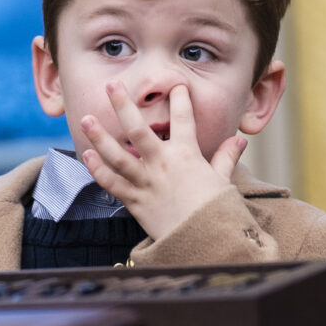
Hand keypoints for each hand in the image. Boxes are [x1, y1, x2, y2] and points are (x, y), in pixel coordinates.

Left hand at [78, 83, 249, 243]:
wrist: (204, 241)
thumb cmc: (216, 210)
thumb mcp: (223, 181)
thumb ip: (226, 157)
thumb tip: (239, 140)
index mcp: (187, 154)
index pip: (183, 118)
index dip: (180, 99)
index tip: (176, 85)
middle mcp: (162, 163)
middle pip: (138, 129)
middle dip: (123, 105)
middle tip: (112, 84)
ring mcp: (146, 182)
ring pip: (118, 155)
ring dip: (100, 136)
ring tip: (86, 118)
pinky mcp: (135, 201)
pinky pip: (112, 184)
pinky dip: (98, 170)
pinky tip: (88, 155)